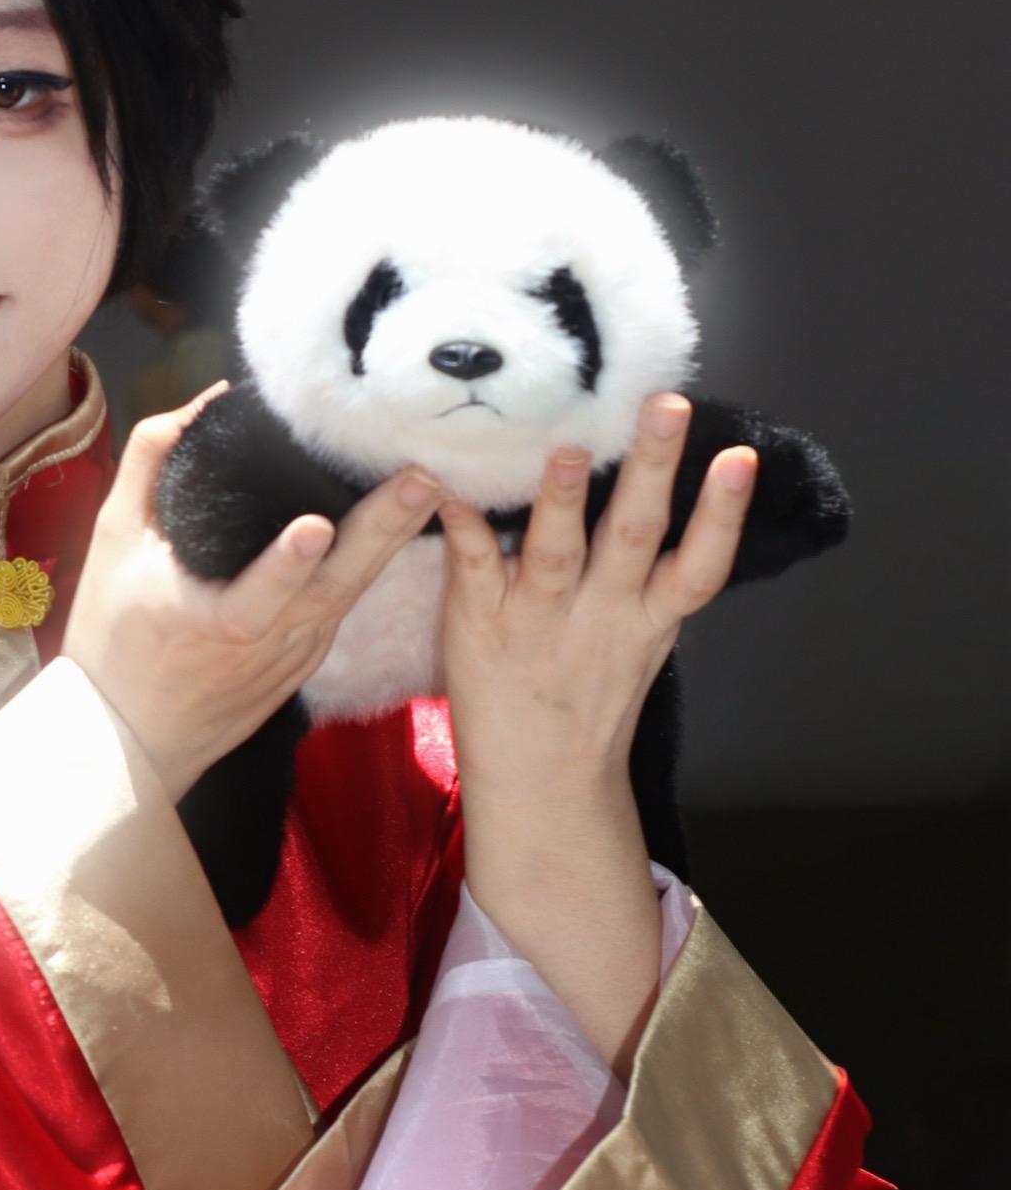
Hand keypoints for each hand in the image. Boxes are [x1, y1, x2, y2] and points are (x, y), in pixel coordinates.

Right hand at [64, 393, 440, 804]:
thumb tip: (206, 400)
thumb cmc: (114, 639)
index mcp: (215, 621)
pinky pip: (343, 605)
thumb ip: (151, 463)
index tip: (315, 527)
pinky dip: (369, 564)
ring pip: (352, 592)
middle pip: (336, 584)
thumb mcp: (113, 543)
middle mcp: (269, 644)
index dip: (287, 563)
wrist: (131, 740)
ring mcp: (296, 657)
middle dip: (382, 527)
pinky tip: (396, 527)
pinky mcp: (307, 664)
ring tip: (426, 489)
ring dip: (392, 540)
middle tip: (421, 478)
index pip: (259, 593)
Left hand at [435, 391, 758, 1064]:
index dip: (722, 514)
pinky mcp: (481, 621)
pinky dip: (462, 523)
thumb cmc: (590, 697)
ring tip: (568, 449)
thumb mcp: (643, 640)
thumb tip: (668, 489)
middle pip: (635, 535)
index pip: (699, 565)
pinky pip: (473, 563)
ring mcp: (540, 618)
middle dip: (654, 470)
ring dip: (563, 498)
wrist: (540, 784)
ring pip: (558, 549)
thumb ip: (653, 576)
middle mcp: (601, 613)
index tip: (740, 459)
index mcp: (648, 618)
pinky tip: (449, 479)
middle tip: (667, 405)